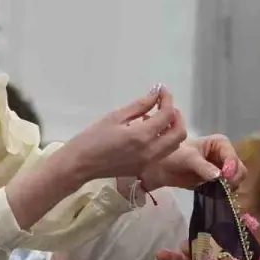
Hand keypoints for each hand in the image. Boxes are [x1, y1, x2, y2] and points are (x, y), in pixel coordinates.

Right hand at [64, 86, 186, 183]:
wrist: (80, 164)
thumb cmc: (92, 138)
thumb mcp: (115, 117)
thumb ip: (139, 105)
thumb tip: (155, 93)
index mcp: (142, 136)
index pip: (167, 115)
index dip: (167, 99)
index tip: (161, 90)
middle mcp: (150, 151)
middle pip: (179, 133)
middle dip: (176, 115)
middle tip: (164, 105)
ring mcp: (149, 162)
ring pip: (174, 144)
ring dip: (172, 129)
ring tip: (157, 117)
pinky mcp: (144, 168)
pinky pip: (163, 152)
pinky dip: (163, 139)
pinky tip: (148, 130)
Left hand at [140, 134, 244, 190]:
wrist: (160, 168)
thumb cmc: (173, 156)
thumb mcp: (188, 159)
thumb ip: (203, 167)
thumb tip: (219, 176)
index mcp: (221, 144)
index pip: (233, 157)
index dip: (231, 168)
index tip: (224, 179)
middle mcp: (224, 155)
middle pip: (239, 169)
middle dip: (233, 179)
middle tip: (222, 188)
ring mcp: (221, 169)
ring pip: (235, 180)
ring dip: (228, 187)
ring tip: (215, 190)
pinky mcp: (216, 182)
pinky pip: (226, 189)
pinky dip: (223, 193)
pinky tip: (213, 193)